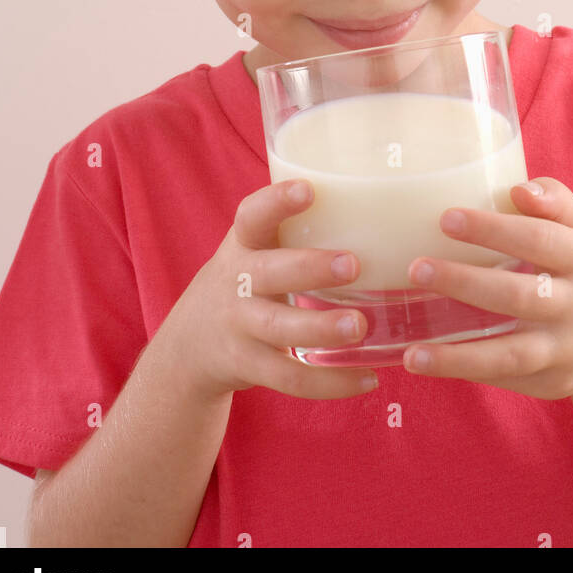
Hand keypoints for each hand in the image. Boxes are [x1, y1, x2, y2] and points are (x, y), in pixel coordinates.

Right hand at [159, 180, 376, 402]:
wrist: (190, 343)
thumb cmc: (248, 280)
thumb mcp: (256, 249)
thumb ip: (297, 229)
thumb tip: (382, 206)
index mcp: (243, 244)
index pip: (253, 215)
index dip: (278, 202)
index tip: (309, 190)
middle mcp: (236, 282)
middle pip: (269, 272)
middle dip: (309, 268)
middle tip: (353, 265)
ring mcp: (239, 326)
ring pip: (279, 329)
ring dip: (321, 328)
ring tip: (361, 326)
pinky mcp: (248, 365)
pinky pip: (289, 378)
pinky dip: (330, 382)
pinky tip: (368, 379)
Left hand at [402, 177, 572, 399]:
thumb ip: (555, 201)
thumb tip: (517, 190)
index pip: (538, 239)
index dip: (493, 230)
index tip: (446, 218)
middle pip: (519, 296)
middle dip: (465, 283)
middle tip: (417, 268)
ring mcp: (566, 349)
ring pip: (511, 354)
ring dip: (458, 354)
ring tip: (412, 351)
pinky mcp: (551, 382)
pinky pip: (504, 378)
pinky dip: (464, 370)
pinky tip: (423, 362)